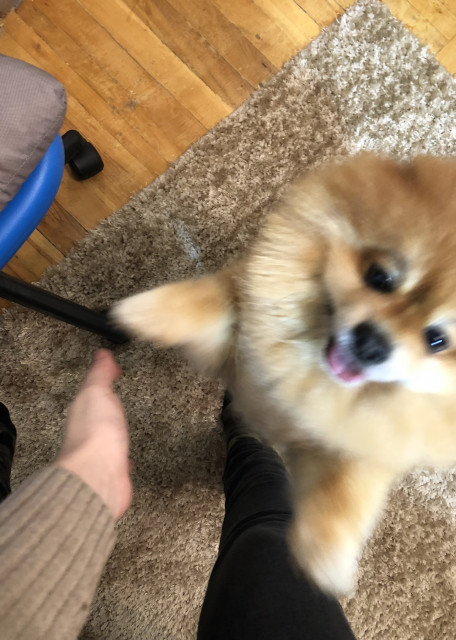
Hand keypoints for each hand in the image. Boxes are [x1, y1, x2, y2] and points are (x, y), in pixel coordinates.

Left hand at [55, 349, 131, 519]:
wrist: (98, 476)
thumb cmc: (96, 435)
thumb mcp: (96, 392)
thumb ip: (99, 374)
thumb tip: (101, 354)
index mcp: (83, 410)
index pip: (92, 388)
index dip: (102, 378)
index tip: (113, 368)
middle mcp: (89, 432)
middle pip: (96, 413)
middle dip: (105, 405)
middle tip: (115, 395)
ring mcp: (101, 452)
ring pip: (107, 435)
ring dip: (113, 429)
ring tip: (122, 423)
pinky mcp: (114, 470)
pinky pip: (119, 459)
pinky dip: (123, 455)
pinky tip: (128, 459)